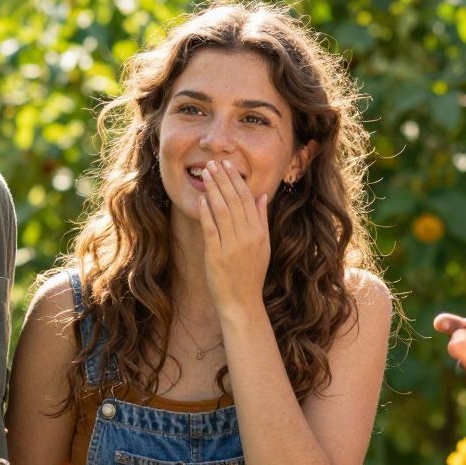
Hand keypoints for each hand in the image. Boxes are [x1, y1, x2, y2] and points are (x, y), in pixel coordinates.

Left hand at [196, 160, 270, 315]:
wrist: (242, 301)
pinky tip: (201, 198)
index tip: (228, 165)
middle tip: (214, 163)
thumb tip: (262, 196)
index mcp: (259, 233)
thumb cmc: (251, 274)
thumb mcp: (263, 246)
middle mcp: (247, 237)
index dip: (237, 180)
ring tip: (207, 174)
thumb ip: (262, 220)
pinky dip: (206, 212)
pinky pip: (211, 229)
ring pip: (222, 210)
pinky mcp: (216, 255)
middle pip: (235, 201)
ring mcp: (232, 246)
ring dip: (214, 189)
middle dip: (224, 179)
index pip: (248, 199)